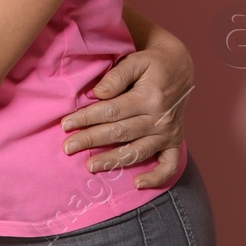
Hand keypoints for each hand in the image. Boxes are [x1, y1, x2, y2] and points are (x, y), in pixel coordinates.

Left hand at [62, 33, 193, 189]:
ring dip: (112, 160)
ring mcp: (169, 133)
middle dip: (91, 140)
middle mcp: (160, 119)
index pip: (111, 112)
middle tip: (67, 147)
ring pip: (137, 152)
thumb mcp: (135, 61)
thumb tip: (97, 94)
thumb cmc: (152, 64)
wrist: (180, 67)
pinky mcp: (175, 142)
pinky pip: (169, 165)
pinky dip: (156, 178)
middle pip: (120, 133)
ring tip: (89, 166)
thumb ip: (116, 76)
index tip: (65, 124)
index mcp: (149, 98)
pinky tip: (137, 184)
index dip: (86, 118)